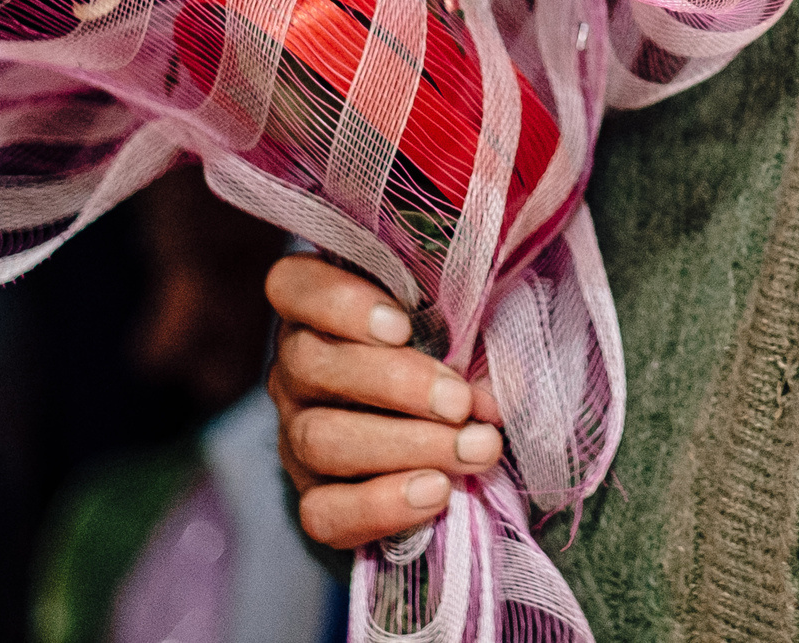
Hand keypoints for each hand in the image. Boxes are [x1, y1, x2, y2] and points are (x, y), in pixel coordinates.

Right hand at [265, 255, 507, 549]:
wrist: (446, 435)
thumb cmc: (455, 355)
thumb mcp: (461, 326)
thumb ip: (474, 331)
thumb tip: (505, 383)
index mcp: (320, 308)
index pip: (293, 286)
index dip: (340, 303)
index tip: (402, 325)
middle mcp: (296, 368)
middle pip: (311, 365)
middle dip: (395, 384)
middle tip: (461, 404)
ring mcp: (297, 433)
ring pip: (320, 438)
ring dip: (404, 446)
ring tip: (473, 451)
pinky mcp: (312, 495)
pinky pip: (322, 512)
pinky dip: (382, 506)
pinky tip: (436, 492)